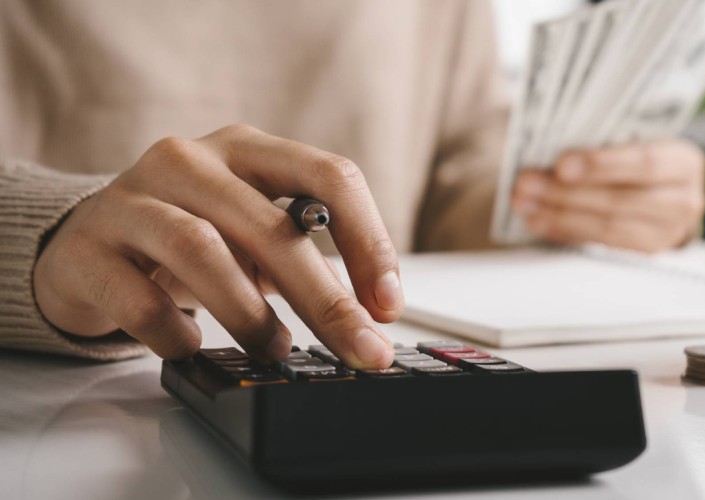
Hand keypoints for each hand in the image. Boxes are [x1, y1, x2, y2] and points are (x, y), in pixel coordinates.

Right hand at [34, 125, 401, 367]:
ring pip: (202, 250)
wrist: (84, 244)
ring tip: (276, 349)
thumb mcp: (253, 233)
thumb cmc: (188, 238)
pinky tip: (192, 346)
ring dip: (250, 314)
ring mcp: (132, 200)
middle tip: (359, 349)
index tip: (387, 305)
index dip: (369, 242)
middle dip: (326, 299)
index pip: (329, 176)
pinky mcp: (88, 249)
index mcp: (247, 150)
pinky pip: (139, 299)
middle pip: (271, 226)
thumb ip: (305, 260)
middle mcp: (190, 161)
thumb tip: (368, 319)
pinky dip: (176, 332)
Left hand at [511, 139, 704, 251]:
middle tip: (526, 183)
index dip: (601, 165)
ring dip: (558, 216)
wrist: (668, 190)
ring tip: (524, 203)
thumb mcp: (637, 139)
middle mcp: (683, 200)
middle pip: (619, 200)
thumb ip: (606, 137)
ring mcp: (667, 233)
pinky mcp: (645, 253)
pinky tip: (538, 221)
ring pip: (607, 227)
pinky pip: (600, 245)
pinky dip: (565, 232)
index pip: (643, 162)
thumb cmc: (641, 155)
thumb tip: (550, 137)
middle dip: (566, 193)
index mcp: (683, 161)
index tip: (561, 164)